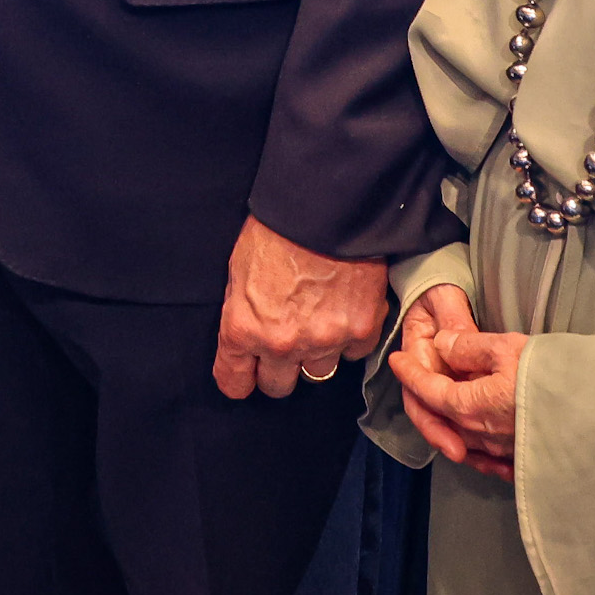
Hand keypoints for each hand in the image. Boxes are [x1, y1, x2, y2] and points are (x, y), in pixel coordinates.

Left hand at [212, 213, 390, 399]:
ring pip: (317, 373)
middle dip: (277, 369)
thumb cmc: (276, 230)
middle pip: (277, 387)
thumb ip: (242, 312)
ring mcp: (324, 341)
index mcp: (243, 328)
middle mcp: (282, 343)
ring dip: (315, 354)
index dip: (238, 378)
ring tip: (317, 322)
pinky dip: (348, 337)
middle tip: (285, 343)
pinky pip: (352, 353)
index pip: (234, 382)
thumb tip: (246, 336)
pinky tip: (343, 311)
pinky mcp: (360, 332)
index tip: (244, 374)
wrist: (326, 207)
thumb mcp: (239, 270)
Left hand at [389, 281, 528, 475]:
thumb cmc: (554, 375)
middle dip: (422, 399)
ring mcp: (502, 454)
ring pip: (461, 440)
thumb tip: (441, 345)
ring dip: (446, 422)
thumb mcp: (508, 348)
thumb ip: (469, 347)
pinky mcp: (523, 464)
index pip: (429, 391)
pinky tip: (475, 445)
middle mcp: (481, 436)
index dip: (409, 374)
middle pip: (439, 419)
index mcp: (470, 406)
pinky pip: (488, 461)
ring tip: (442, 405)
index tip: (396, 360)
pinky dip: (473, 450)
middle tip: (415, 380)